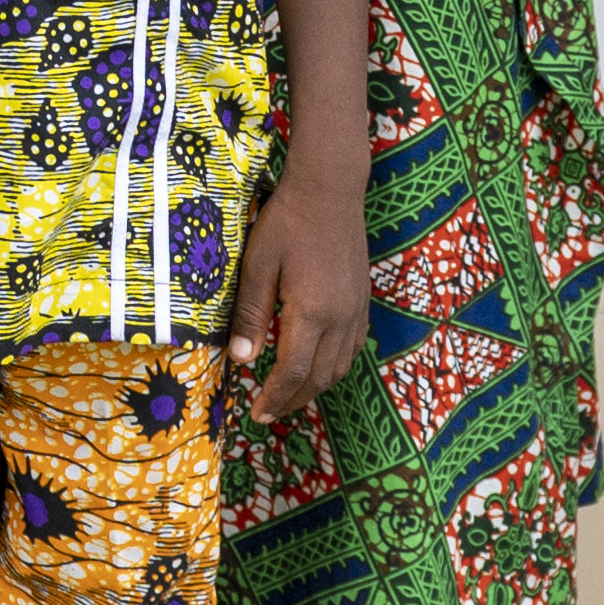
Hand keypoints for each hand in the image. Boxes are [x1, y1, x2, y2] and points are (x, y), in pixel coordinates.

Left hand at [225, 166, 366, 413]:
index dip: (274, 398)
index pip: (292, 373)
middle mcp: (340, 319)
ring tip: (289, 396)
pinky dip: (333, 367)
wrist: (330, 190)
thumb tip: (241, 360)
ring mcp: (355, 311)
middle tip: (269, 412)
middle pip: (318, 378)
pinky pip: (351, 349)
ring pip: (339, 367)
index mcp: (312, 314)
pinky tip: (317, 366)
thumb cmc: (286, 222)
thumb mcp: (257, 266)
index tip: (257, 414)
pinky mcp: (362, 300)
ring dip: (314, 388)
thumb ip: (250, 314)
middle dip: (292, 401)